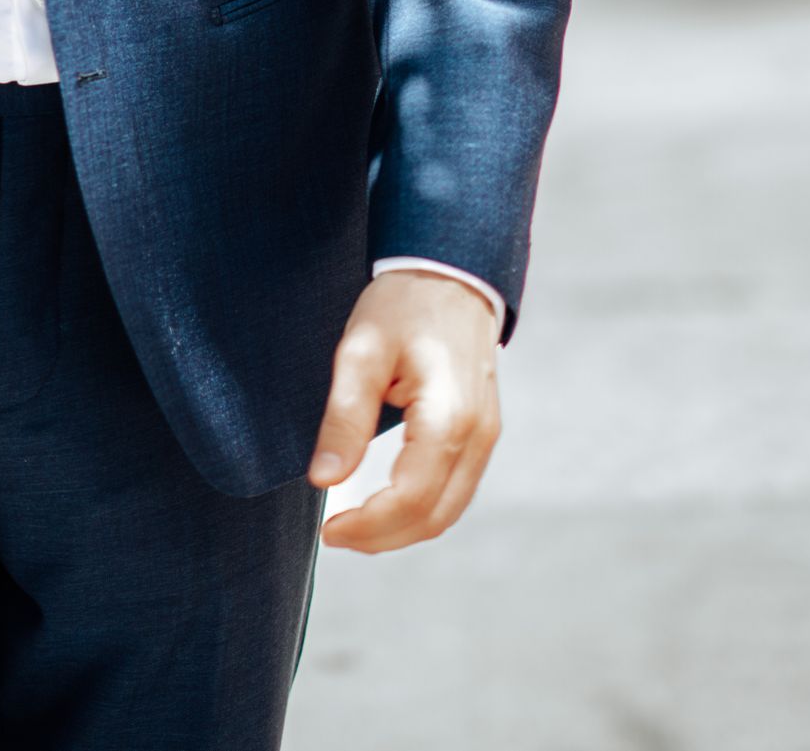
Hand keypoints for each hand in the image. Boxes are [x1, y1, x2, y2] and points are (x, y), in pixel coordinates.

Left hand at [307, 268, 501, 551]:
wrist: (449, 272)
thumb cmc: (403, 305)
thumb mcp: (361, 350)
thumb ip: (344, 417)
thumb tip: (323, 480)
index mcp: (449, 417)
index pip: (410, 499)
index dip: (368, 526)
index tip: (328, 529)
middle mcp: (478, 436)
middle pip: (433, 517)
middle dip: (382, 537)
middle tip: (335, 534)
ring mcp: (486, 437)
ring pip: (449, 511)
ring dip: (403, 529)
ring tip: (355, 524)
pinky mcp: (482, 433)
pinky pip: (456, 490)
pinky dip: (422, 508)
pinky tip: (386, 502)